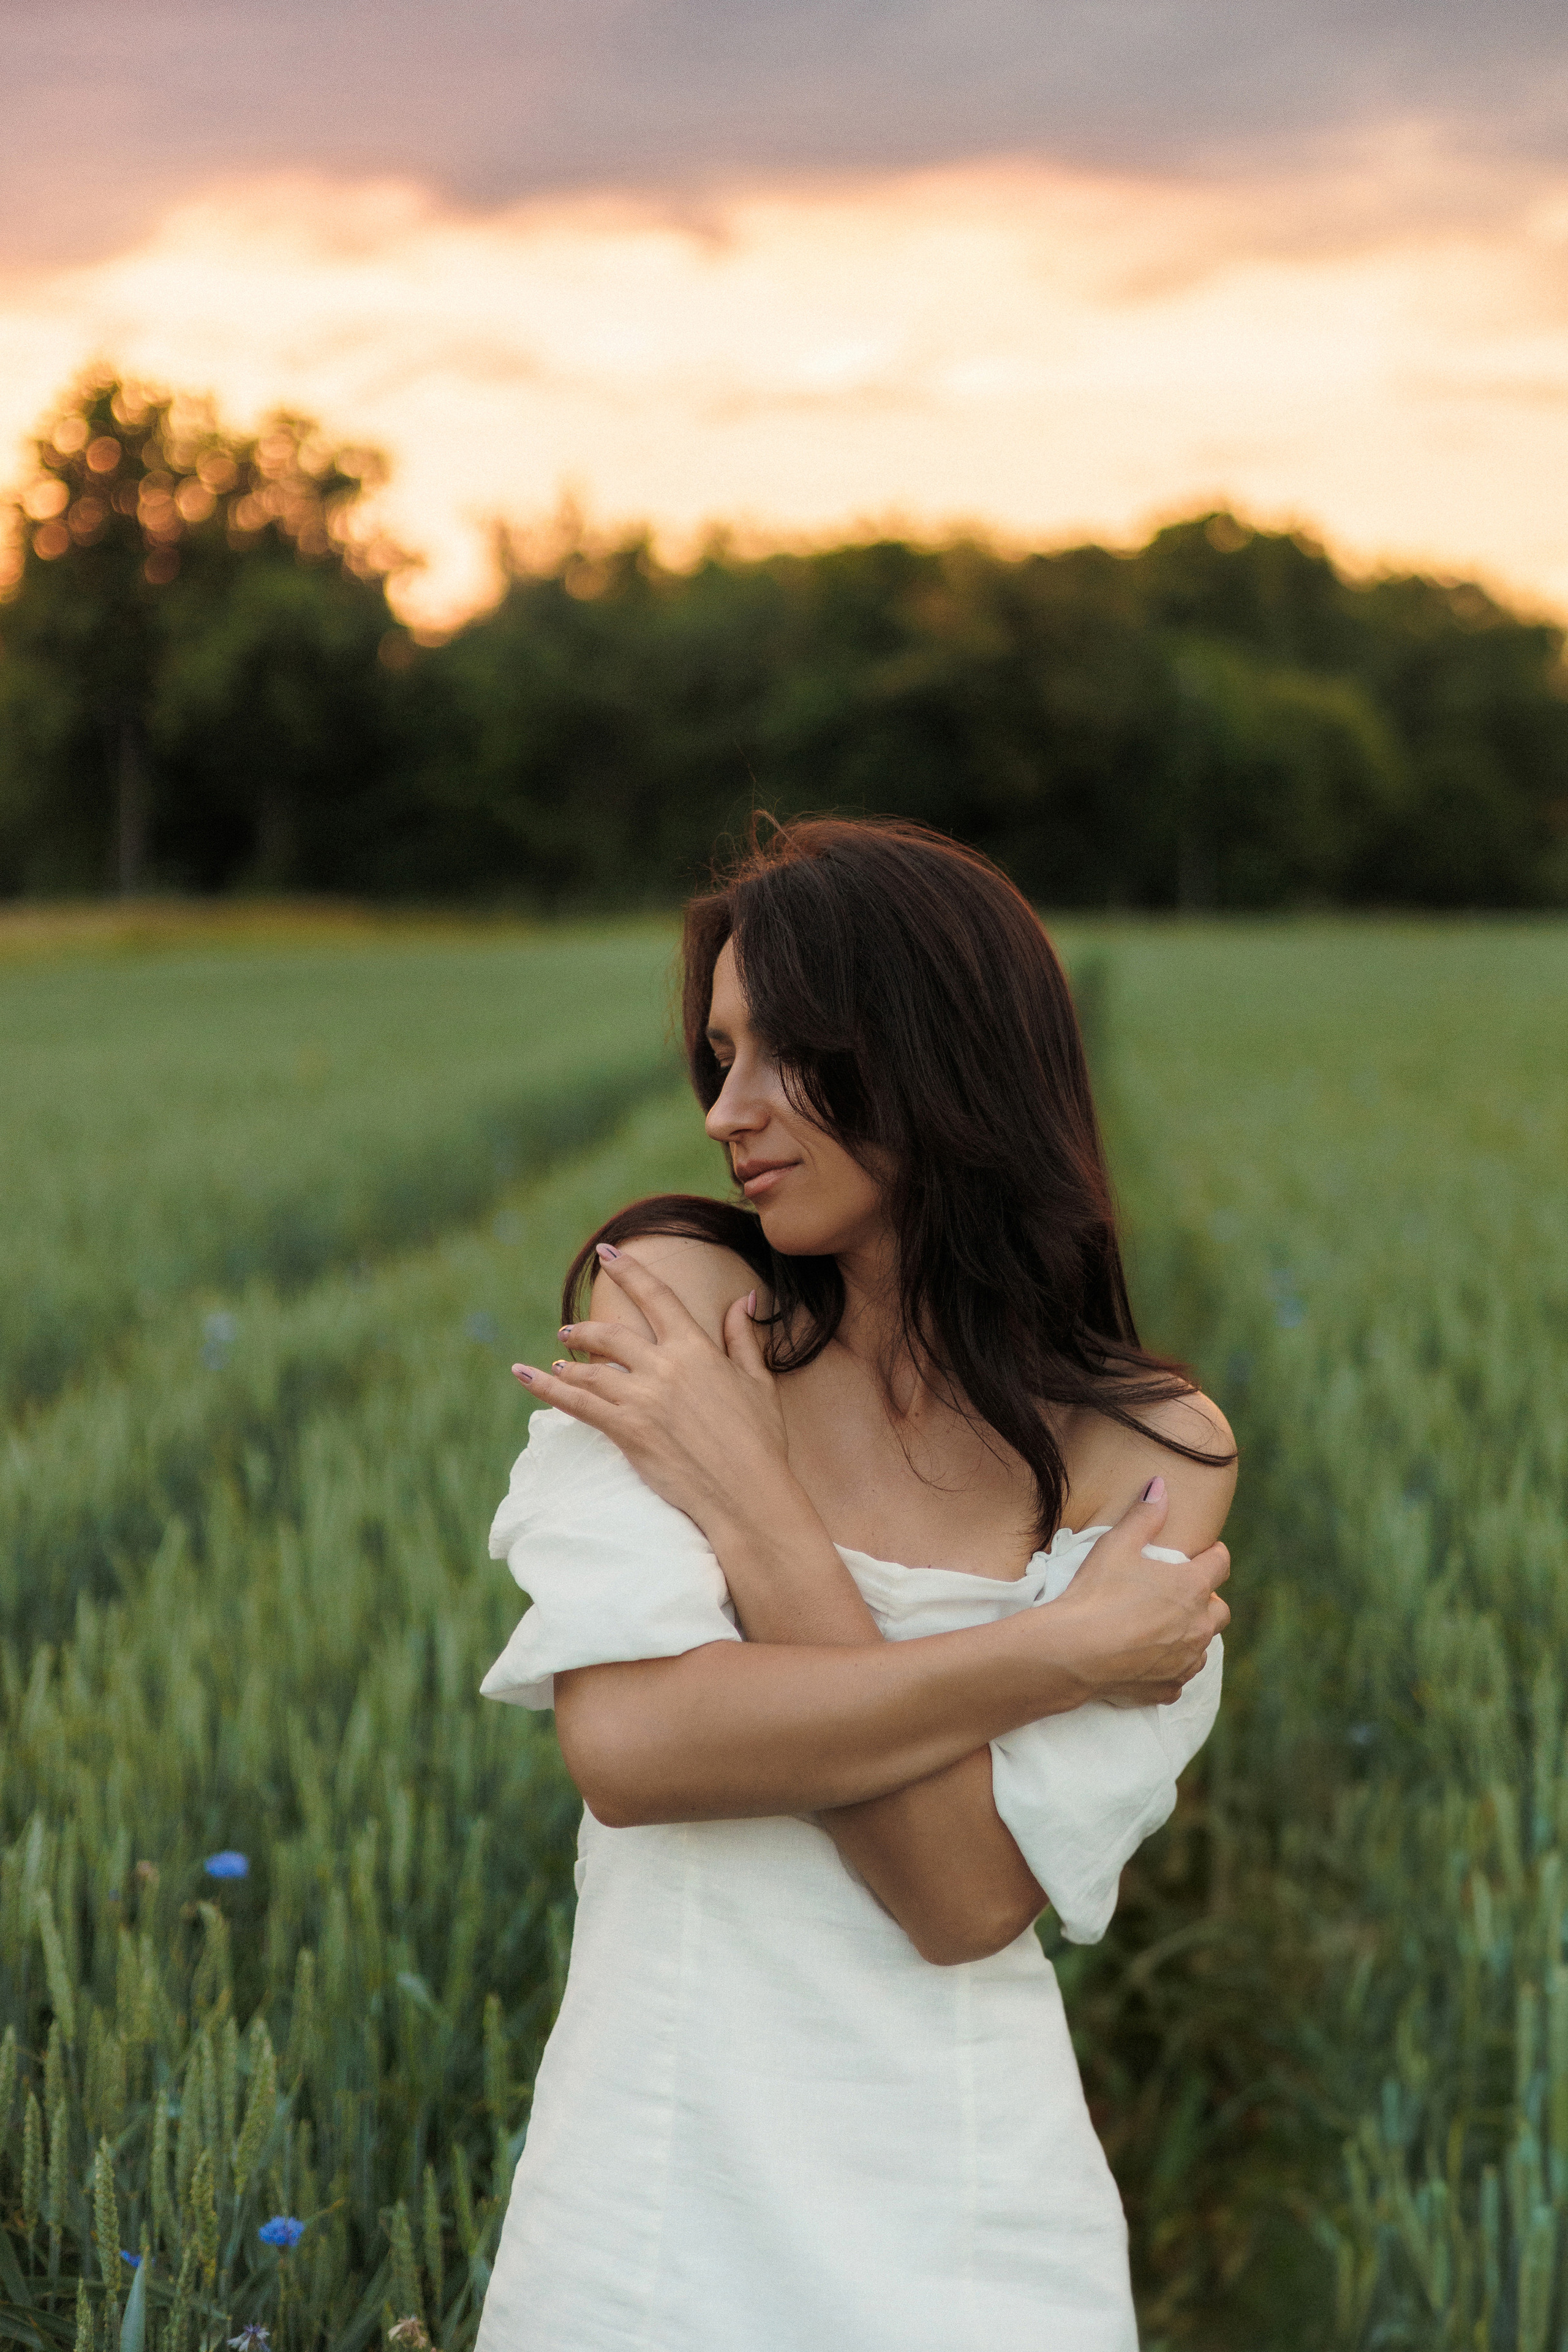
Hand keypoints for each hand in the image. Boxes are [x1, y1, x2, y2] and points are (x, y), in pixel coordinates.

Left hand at [512, 1245, 792, 1533]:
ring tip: (557, 1360)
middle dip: (585, 1330)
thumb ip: (743, 1337)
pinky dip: (547, 1387)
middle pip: (612, 1334)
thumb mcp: (758, 1381)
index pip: (656, 1297)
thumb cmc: (760, 1440)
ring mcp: (642, 1398)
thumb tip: (743, 1298)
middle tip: (568, 1331)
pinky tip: (526, 1375)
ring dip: (568, 1362)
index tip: (606, 1253)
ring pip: (590, 1370)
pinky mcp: (626, 1430)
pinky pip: (577, 1403)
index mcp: (697, 1349)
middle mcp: (664, 1366)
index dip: (629, 1271)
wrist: (747, 1492)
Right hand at [1048, 1479, 1229, 1706]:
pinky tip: (1151, 1660)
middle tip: (1181, 1592)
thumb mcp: (1117, 1545)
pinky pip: (1180, 1677)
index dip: (1214, 1554)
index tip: (1205, 1552)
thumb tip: (1160, 1484)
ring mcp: (1186, 1661)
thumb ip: (1144, 1515)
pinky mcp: (1168, 1688)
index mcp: (1192, 1588)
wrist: (1073, 1652)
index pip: (1220, 1563)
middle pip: (1220, 1610)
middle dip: (1206, 1598)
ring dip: (1192, 1634)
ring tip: (1165, 1626)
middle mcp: (1198, 1627)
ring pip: (1204, 1645)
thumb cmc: (1096, 1593)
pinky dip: (1172, 1667)